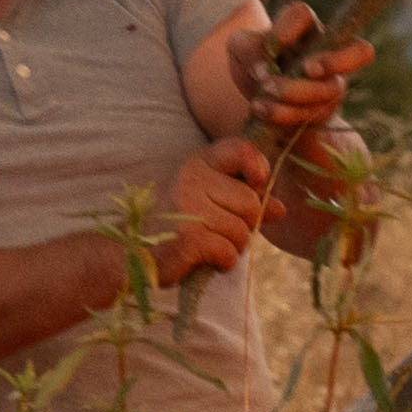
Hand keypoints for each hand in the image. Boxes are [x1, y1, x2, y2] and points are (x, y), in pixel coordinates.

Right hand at [149, 136, 281, 285]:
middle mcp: (192, 179)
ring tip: (207, 245)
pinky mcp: (188, 237)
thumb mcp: (208, 204)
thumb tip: (281, 208)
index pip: (239, 149)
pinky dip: (222, 262)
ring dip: (232, 246)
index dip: (257, 165)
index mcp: (198, 164)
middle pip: (250, 202)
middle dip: (245, 224)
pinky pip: (228, 252)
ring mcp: (188, 207)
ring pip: (242, 231)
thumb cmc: (173, 226)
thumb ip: (245, 202)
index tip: (258, 182)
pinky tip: (203, 258)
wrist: (130, 253)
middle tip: (219, 231)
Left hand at [242, 5, 372, 151]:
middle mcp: (327, 52)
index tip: (271, 47)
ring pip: (331, 89)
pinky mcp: (324, 111)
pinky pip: (313, 114)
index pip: (303, 15)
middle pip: (362, 51)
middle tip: (307, 69)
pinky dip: (284, 113)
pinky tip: (261, 109)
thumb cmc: (255, 67)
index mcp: (303, 28)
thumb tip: (266, 64)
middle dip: (336, 61)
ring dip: (295, 92)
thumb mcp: (240, 50)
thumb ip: (250, 46)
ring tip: (264, 93)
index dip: (289, 29)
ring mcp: (331, 84)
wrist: (260, 104)